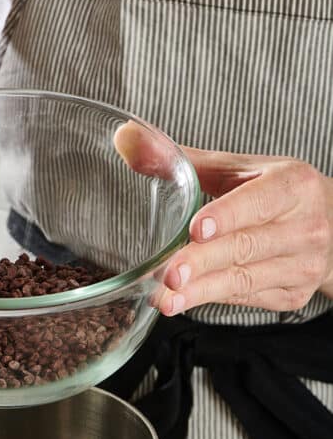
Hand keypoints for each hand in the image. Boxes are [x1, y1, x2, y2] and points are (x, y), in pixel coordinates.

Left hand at [115, 122, 332, 314]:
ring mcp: (303, 265)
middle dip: (203, 263)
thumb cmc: (273, 193)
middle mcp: (306, 227)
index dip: (226, 216)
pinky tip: (182, 300)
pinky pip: (247, 298)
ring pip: (245, 280)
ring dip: (201, 292)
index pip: (259, 202)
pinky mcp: (292, 295)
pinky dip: (212, 298)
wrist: (330, 227)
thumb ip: (181, 159)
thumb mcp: (237, 169)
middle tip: (168, 274)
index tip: (195, 230)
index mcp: (294, 186)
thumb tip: (125, 138)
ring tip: (165, 298)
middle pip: (246, 247)